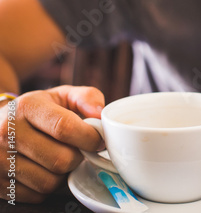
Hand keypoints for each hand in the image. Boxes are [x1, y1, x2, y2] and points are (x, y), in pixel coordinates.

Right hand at [0, 86, 103, 202]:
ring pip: (49, 182)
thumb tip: (99, 113)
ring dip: (64, 174)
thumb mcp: (63, 95)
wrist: (3, 123)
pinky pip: (37, 195)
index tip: (99, 141)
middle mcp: (8, 132)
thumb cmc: (41, 110)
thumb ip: (87, 98)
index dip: (89, 138)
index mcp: (27, 107)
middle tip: (79, 150)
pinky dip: (49, 187)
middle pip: (60, 159)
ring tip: (62, 158)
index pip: (64, 128)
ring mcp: (0, 159)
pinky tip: (47, 170)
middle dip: (78, 157)